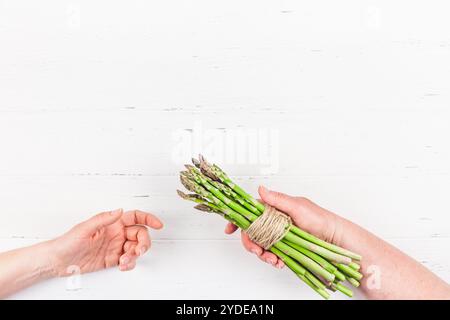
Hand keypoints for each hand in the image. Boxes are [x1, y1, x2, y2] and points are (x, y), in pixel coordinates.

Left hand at [49, 209, 163, 275]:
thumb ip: (104, 219)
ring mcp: (115, 247)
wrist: (57, 261)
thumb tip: (120, 210)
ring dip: (135, 255)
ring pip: (135, 248)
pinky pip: (128, 261)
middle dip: (143, 242)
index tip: (158, 224)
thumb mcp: (85, 228)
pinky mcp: (112, 260)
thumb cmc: (67, 242)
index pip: (135, 217)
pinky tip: (123, 266)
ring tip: (125, 261)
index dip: (149, 219)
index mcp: (111, 223)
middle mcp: (116, 234)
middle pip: (140, 234)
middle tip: (139, 250)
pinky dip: (129, 264)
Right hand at [225, 186, 343, 268]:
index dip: (238, 220)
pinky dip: (271, 260)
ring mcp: (278, 236)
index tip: (230, 229)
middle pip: (251, 232)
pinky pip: (270, 254)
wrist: (334, 239)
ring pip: (259, 245)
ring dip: (262, 254)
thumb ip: (277, 199)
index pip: (250, 212)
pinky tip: (278, 262)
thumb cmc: (320, 219)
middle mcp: (274, 222)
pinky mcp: (283, 248)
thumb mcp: (298, 206)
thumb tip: (260, 189)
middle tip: (258, 251)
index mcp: (274, 209)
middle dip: (251, 243)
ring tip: (272, 259)